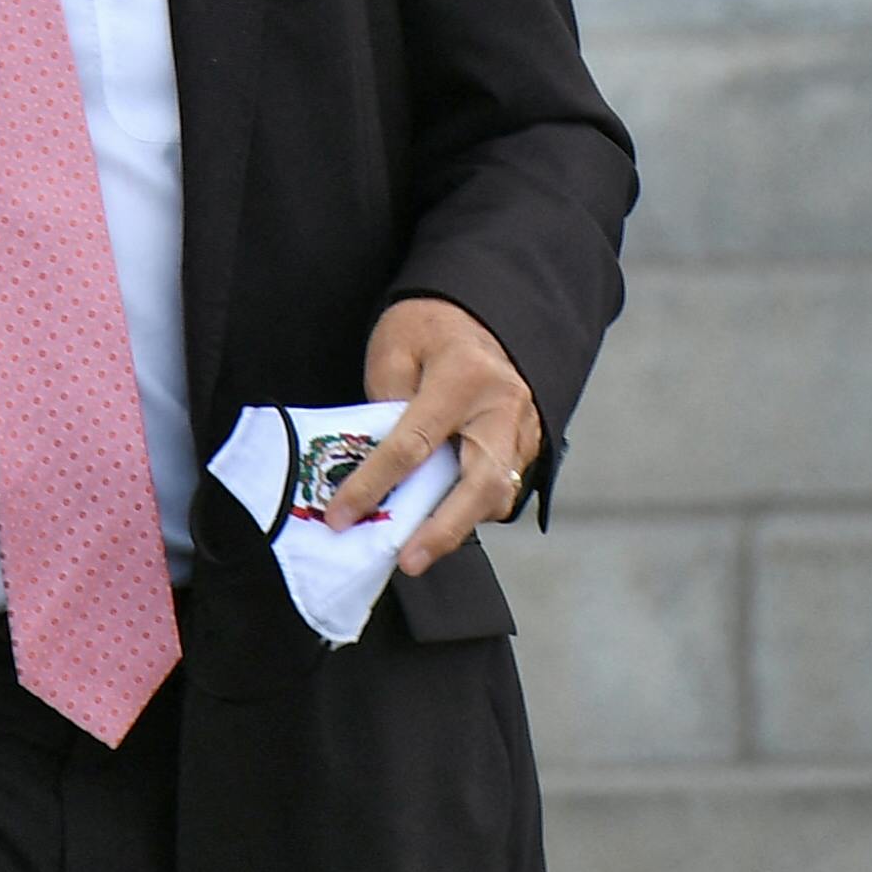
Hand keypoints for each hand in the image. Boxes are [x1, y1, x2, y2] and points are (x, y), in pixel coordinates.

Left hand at [326, 296, 540, 575]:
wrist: (476, 310)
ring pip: (497, 493)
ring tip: (417, 546)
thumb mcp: (393, 351)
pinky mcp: (529, 441)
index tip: (341, 517)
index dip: (373, 485)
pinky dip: (472, 508)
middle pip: (479, 483)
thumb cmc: (427, 328)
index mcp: (463, 375)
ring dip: (458, 525)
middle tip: (408, 561)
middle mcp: (503, 403)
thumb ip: (386, 409)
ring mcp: (523, 425)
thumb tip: (376, 471)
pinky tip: (441, 516)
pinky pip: (503, 487)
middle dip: (443, 530)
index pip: (413, 444)